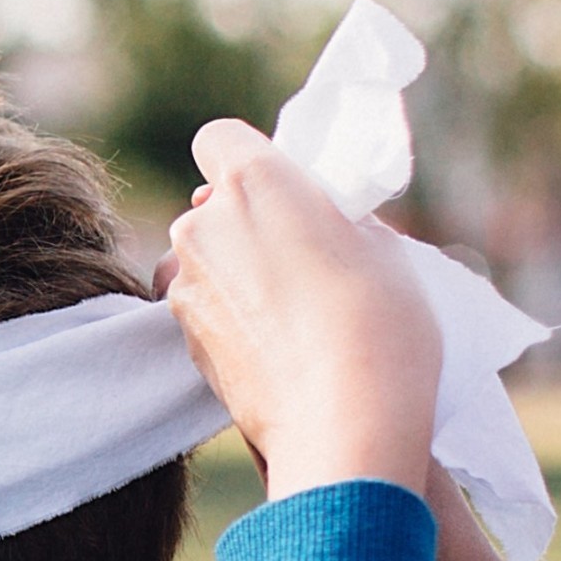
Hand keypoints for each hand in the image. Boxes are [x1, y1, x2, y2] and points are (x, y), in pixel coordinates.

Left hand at [163, 121, 442, 501]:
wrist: (342, 422)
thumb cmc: (380, 323)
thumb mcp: (380, 246)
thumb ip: (330, 217)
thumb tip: (312, 218)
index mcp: (254, 183)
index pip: (220, 139)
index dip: (248, 159)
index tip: (283, 190)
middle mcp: (202, 225)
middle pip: (211, 205)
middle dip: (245, 221)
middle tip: (302, 257)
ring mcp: (185, 283)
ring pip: (202, 258)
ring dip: (232, 270)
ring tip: (290, 310)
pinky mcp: (180, 336)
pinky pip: (201, 306)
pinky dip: (226, 315)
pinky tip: (272, 344)